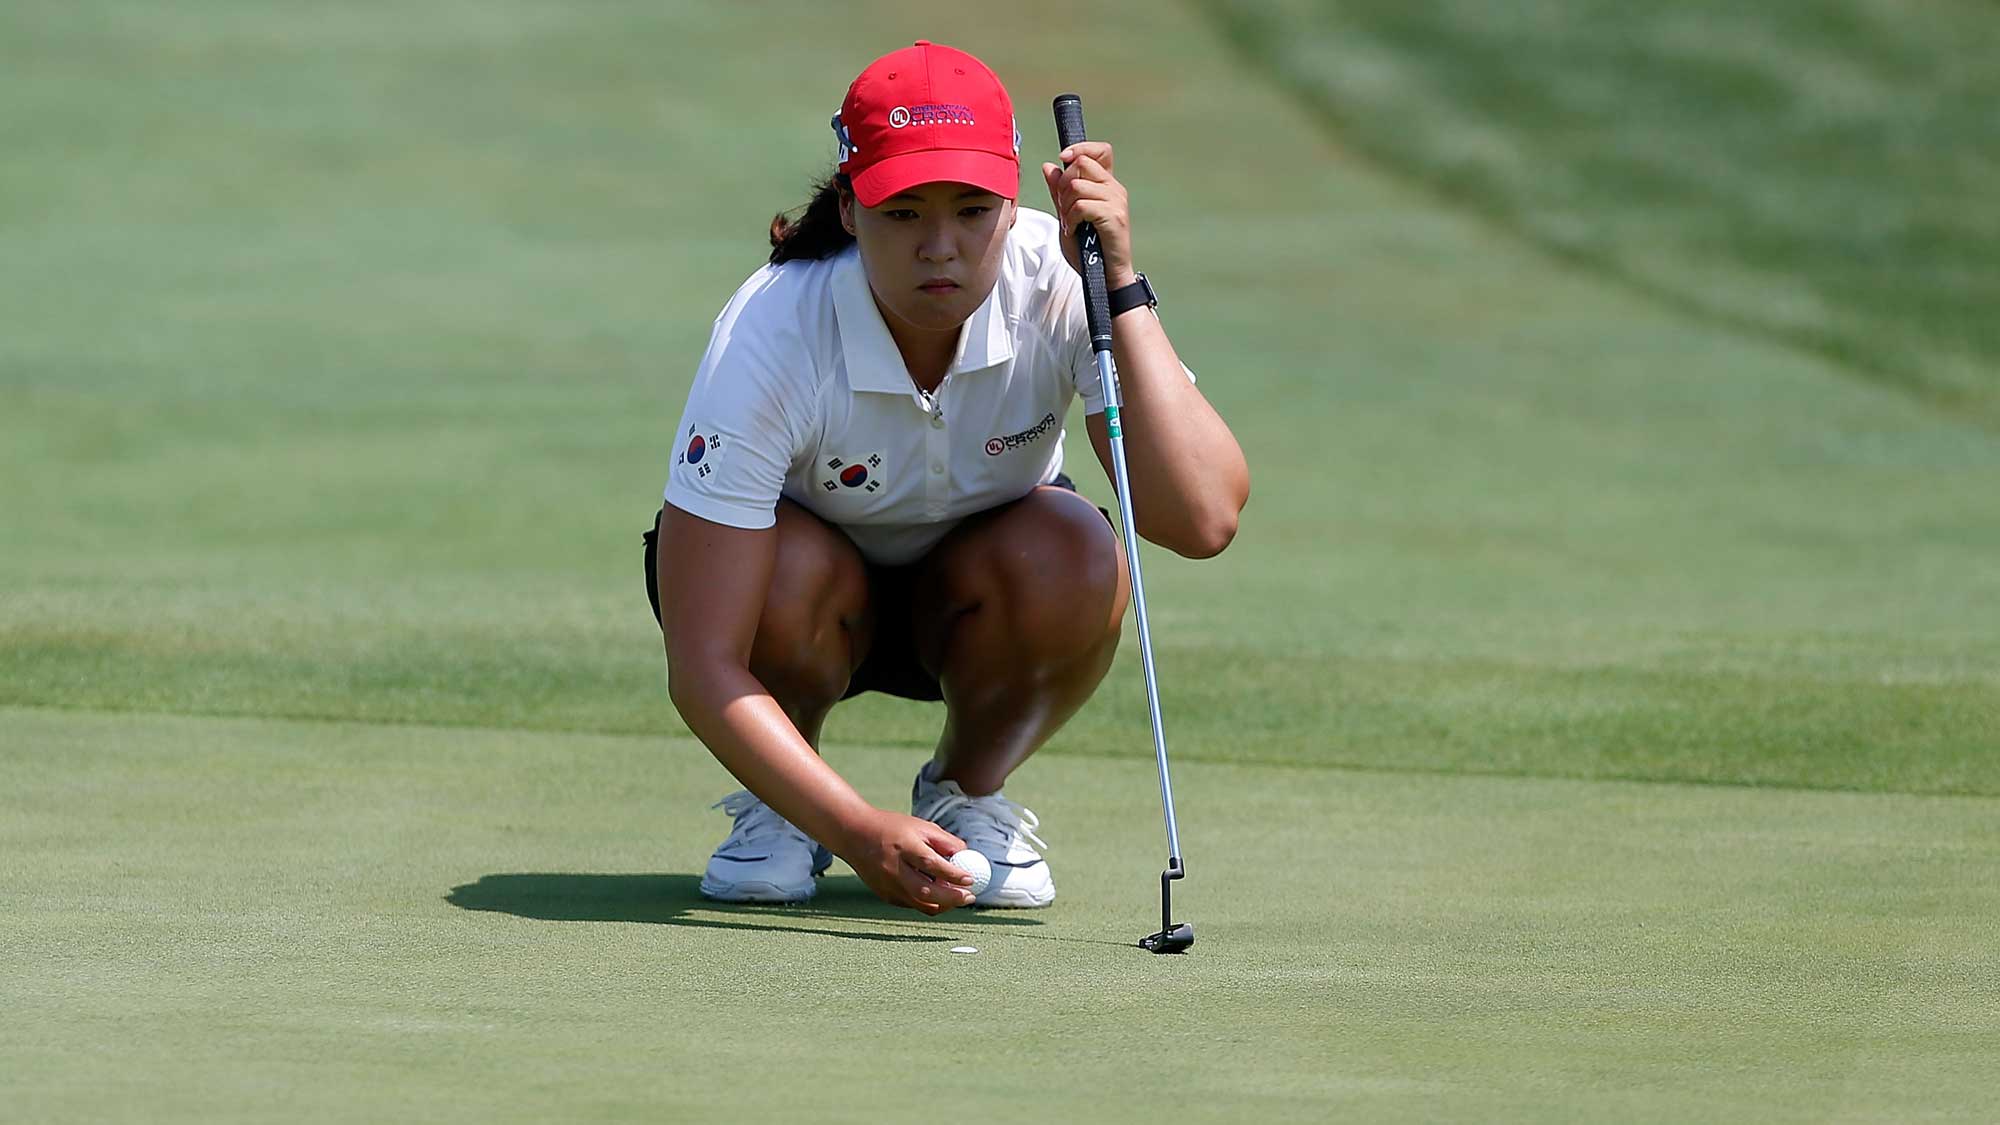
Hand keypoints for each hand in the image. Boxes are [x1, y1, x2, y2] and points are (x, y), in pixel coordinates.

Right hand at [840, 808, 976, 914]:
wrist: (855, 835)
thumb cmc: (892, 828)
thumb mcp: (920, 826)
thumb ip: (945, 842)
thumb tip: (967, 856)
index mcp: (904, 847)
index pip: (931, 864)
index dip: (953, 874)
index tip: (971, 878)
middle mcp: (893, 868)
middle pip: (925, 891)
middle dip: (952, 898)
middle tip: (970, 897)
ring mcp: (887, 884)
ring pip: (919, 903)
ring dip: (943, 904)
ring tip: (958, 898)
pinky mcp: (884, 894)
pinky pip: (911, 903)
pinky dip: (928, 902)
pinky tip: (938, 895)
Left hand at [1041, 141, 1137, 288]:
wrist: (1105, 276)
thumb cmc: (1088, 250)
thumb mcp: (1067, 216)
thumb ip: (1059, 192)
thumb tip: (1049, 166)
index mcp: (1106, 185)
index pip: (1100, 150)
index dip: (1080, 148)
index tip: (1063, 158)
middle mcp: (1115, 188)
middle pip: (1081, 164)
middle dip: (1063, 186)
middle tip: (1064, 210)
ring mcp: (1117, 201)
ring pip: (1077, 185)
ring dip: (1065, 206)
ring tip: (1070, 224)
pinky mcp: (1114, 216)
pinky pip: (1082, 205)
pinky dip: (1072, 219)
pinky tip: (1075, 231)